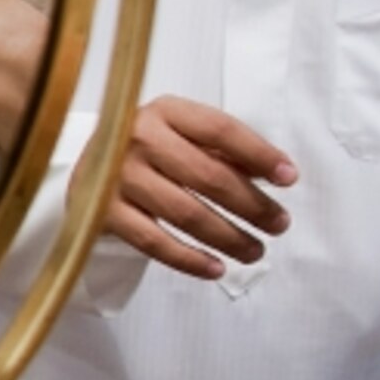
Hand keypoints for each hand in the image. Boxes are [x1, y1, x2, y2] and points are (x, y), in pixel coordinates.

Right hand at [104, 96, 296, 280]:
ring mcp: (116, 175)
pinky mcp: (103, 210)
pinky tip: (215, 268)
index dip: (260, 155)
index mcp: (165, 111)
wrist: (90, 164)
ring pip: (185, 213)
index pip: (221, 130)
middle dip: (252, 205)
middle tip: (279, 224)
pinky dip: (189, 259)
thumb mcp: (186, 136)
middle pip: (208, 175)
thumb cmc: (153, 150)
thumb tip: (278, 175)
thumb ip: (227, 152)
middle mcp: (137, 138)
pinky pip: (153, 242)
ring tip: (255, 250)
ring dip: (229, 237)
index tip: (289, 178)